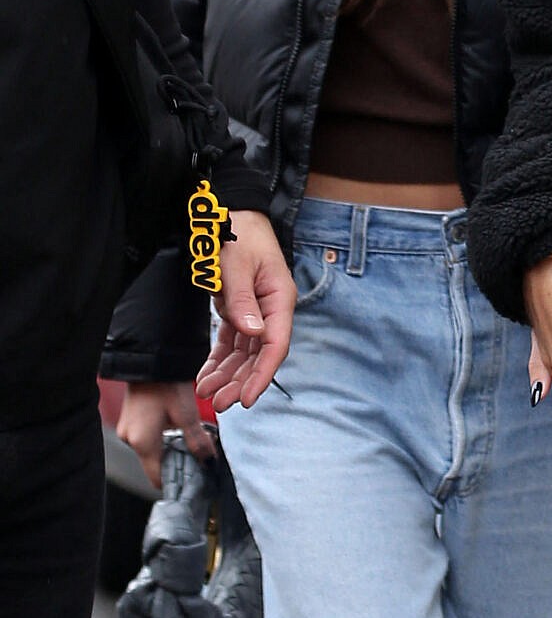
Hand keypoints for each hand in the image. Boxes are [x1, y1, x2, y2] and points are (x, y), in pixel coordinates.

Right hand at [117, 379, 212, 490]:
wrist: (150, 360)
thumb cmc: (166, 384)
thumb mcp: (187, 415)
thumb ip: (197, 442)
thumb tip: (208, 462)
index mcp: (142, 443)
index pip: (157, 478)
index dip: (176, 481)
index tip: (193, 481)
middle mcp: (130, 440)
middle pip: (155, 465)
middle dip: (177, 463)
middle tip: (199, 458)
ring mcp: (127, 430)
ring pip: (152, 451)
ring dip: (170, 450)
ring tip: (190, 442)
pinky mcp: (130, 421)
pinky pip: (146, 439)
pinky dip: (162, 439)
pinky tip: (177, 430)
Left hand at [196, 209, 293, 412]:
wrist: (232, 214)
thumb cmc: (238, 233)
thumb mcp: (235, 264)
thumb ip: (242, 299)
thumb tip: (253, 333)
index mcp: (279, 299)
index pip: (275, 345)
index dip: (262, 375)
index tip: (247, 398)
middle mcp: (271, 311)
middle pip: (259, 356)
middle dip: (240, 382)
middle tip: (220, 404)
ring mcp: (256, 313)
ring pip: (245, 354)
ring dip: (228, 376)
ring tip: (208, 394)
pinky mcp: (240, 312)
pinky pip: (231, 343)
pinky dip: (219, 360)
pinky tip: (207, 377)